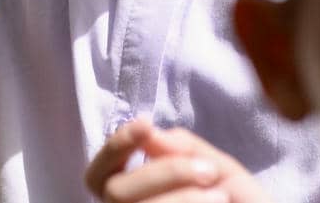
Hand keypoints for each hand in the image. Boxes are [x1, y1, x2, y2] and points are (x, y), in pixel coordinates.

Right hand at [86, 119, 273, 202]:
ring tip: (221, 195)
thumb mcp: (217, 168)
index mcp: (137, 194)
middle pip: (115, 192)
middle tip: (209, 171)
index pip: (99, 175)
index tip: (147, 124)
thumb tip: (151, 134)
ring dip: (184, 198)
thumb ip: (183, 150)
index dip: (115, 147)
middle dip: (165, 172)